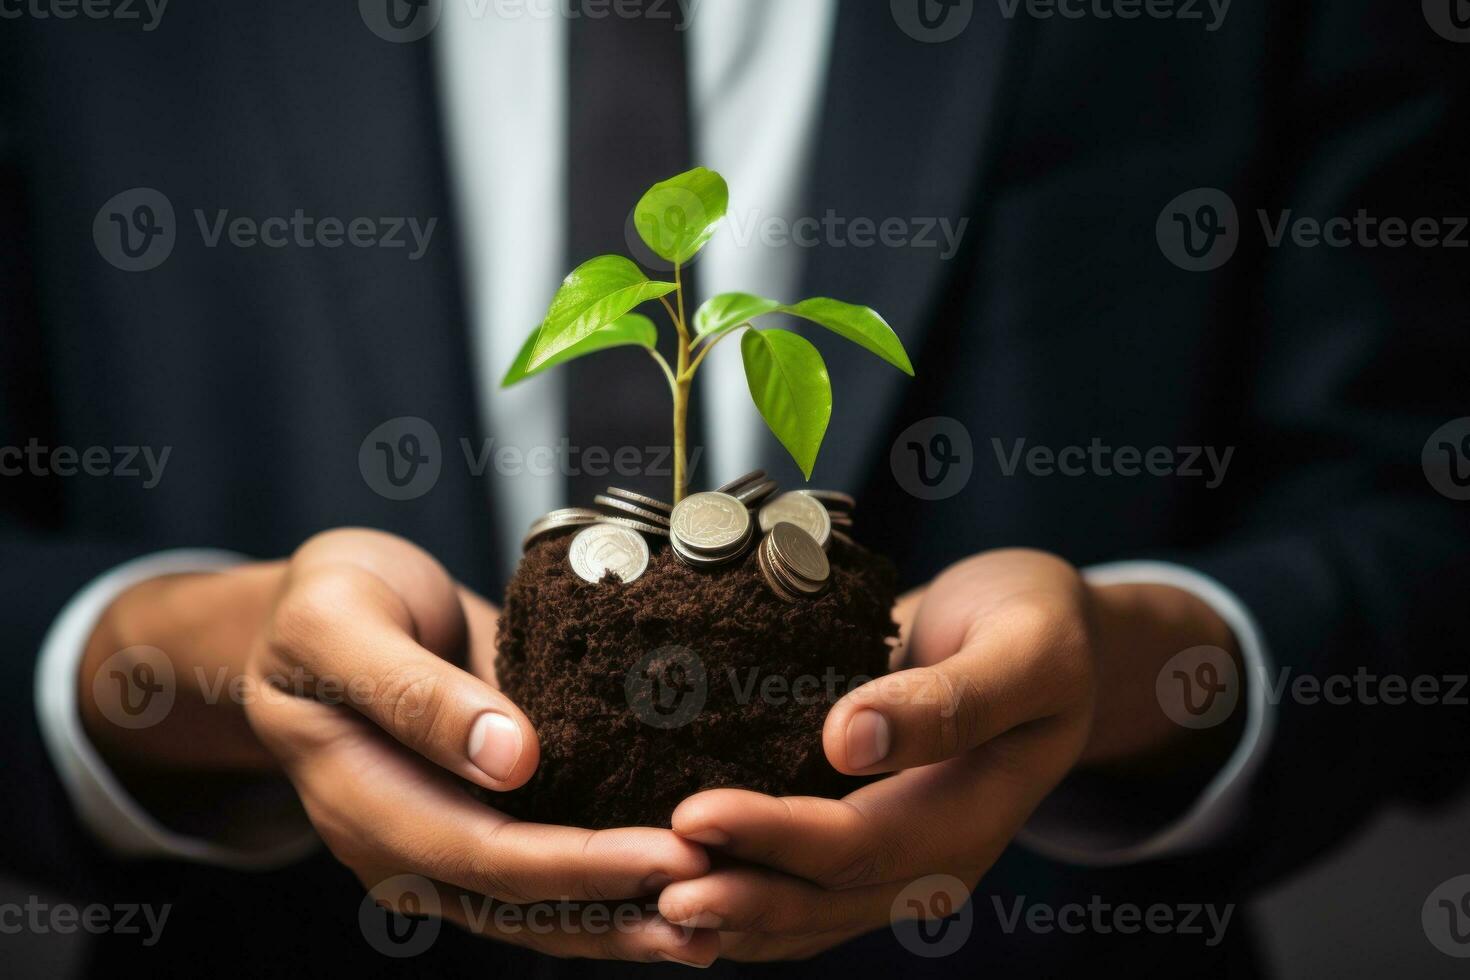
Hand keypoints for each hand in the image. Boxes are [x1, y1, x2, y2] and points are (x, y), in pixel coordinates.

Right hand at [81, 529, 718, 965]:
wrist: (325, 609)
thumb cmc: (324, 606)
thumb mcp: (341, 626)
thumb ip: (414, 693)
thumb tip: (511, 760)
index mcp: (364, 804)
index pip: (486, 856)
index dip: (582, 865)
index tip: (671, 853)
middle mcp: (407, 844)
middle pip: (522, 903)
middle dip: (623, 908)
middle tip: (722, 899)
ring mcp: (445, 839)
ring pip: (540, 907)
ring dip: (625, 920)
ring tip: (718, 923)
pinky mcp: (484, 817)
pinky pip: (548, 869)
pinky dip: (611, 883)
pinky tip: (679, 877)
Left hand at [656, 548, 1239, 960]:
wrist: (1043, 635)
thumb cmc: (1036, 626)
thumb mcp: (1023, 650)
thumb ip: (951, 699)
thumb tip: (847, 740)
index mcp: (972, 816)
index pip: (860, 844)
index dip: (776, 836)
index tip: (693, 814)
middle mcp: (930, 856)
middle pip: (822, 897)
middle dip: (736, 894)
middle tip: (649, 885)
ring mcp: (894, 856)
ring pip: (802, 911)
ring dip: (729, 912)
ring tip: (644, 903)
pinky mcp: (860, 836)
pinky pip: (797, 886)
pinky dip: (740, 891)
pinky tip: (673, 884)